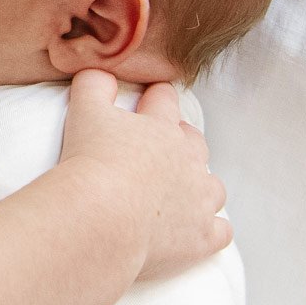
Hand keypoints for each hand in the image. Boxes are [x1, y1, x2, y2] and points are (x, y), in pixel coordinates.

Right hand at [56, 68, 230, 280]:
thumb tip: (101, 69)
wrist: (101, 217)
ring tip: (181, 193)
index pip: (164, 99)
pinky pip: (220, 230)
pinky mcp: (201, 235)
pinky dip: (211, 229)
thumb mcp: (85, 111)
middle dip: (182, 142)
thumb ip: (94, 84)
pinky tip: (198, 231)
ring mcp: (200, 199)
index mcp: (161, 127)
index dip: (156, 97)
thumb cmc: (92, 163)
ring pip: (213, 187)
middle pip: (194, 142)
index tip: (150, 98)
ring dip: (201, 186)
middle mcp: (188, 159)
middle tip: (159, 151)